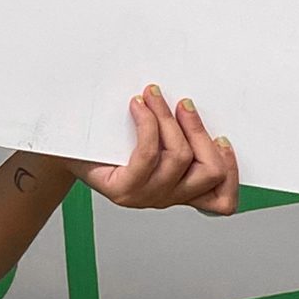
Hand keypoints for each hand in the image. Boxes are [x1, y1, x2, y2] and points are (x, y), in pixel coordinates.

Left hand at [62, 85, 239, 214]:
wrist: (66, 151)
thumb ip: (176, 133)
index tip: (222, 137)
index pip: (222, 201)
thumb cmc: (108, 143)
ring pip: (180, 158)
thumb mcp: (151, 140)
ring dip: (169, 119)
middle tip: (183, 103)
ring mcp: (145, 197)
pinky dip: (148, 125)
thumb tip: (195, 105)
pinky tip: (138, 107)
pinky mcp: (123, 190)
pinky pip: (148, 154)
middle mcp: (167, 198)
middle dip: (200, 131)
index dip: (232, 171)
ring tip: (153, 97)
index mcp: (180, 190)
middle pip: (209, 172)